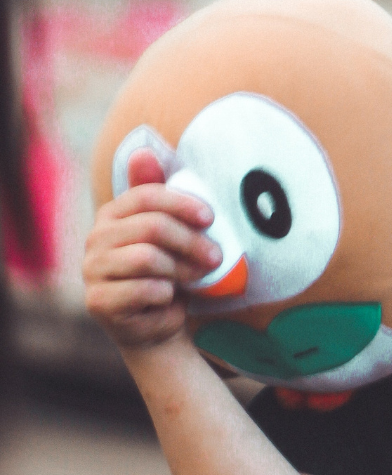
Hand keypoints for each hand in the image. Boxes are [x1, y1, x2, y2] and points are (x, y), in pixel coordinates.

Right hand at [83, 148, 222, 351]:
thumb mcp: (171, 232)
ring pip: (147, 258)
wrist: (157, 323)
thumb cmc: (168, 271)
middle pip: (152, 227)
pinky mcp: (97, 301)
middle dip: (191, 242)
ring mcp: (92, 270)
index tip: (210, 218)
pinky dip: (166, 296)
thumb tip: (143, 151)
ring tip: (194, 279)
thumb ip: (161, 195)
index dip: (182, 203)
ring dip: (181, 270)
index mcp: (113, 213)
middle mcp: (95, 238)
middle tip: (215, 257)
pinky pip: (144, 290)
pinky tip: (168, 300)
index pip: (147, 195)